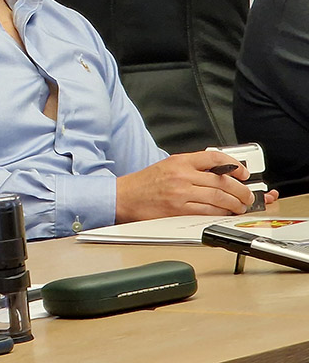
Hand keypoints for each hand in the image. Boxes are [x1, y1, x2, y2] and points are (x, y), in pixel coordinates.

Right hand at [115, 150, 255, 222]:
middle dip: (242, 190)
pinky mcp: (179, 210)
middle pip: (223, 181)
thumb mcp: (168, 166)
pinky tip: (225, 213)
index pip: (215, 158)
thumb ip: (191, 167)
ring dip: (235, 203)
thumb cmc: (145, 184)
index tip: (243, 172)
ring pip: (219, 197)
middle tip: (248, 195)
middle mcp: (182, 175)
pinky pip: (208, 211)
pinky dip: (221, 212)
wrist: (125, 197)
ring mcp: (181, 193)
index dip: (235, 165)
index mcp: (180, 161)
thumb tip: (219, 174)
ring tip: (240, 206)